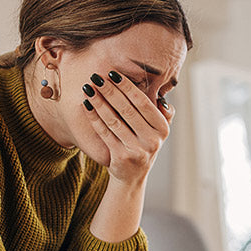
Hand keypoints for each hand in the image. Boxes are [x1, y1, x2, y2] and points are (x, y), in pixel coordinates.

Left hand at [82, 71, 173, 186]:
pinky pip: (105, 133)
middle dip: (110, 91)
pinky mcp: (121, 157)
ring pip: (114, 120)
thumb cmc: (143, 145)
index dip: (127, 87)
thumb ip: (163, 114)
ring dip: (99, 102)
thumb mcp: (158, 131)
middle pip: (127, 110)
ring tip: (88, 88)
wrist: (132, 176)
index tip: (113, 74)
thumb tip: (162, 99)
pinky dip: (94, 118)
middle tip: (96, 77)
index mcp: (162, 129)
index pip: (143, 103)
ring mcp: (137, 150)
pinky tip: (86, 105)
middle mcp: (152, 140)